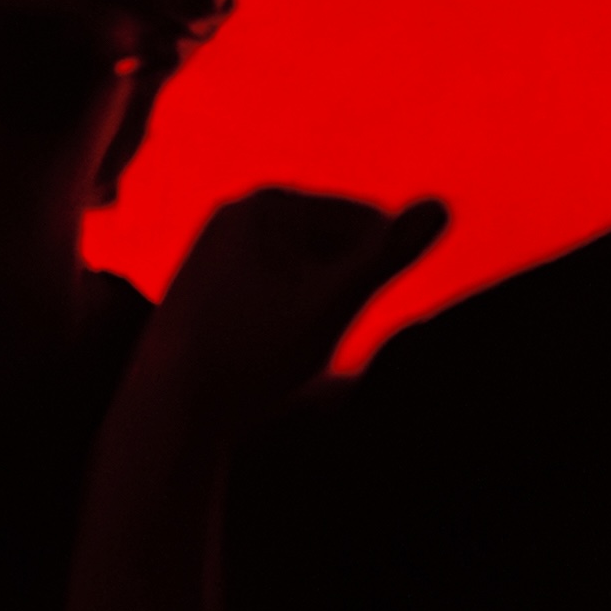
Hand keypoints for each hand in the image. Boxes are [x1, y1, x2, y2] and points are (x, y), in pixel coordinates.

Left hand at [143, 187, 447, 423]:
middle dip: (338, 296)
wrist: (169, 407)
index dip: (369, 279)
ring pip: (302, 277)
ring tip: (286, 353)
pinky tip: (266, 359)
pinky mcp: (205, 286)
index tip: (335, 321)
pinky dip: (284, 324)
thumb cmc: (252, 353)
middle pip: (329, 249)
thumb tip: (442, 206)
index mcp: (266, 203)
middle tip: (307, 342)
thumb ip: (386, 256)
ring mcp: (216, 248)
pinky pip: (271, 297)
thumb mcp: (330, 305)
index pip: (363, 221)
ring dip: (314, 313)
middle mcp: (236, 214)